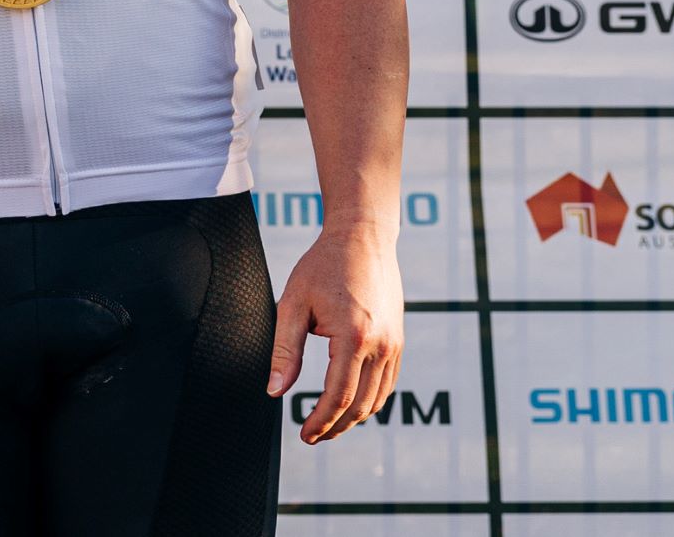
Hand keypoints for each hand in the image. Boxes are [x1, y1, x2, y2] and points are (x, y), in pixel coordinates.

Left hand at [268, 220, 403, 442]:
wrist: (363, 237)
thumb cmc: (323, 265)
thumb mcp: (293, 303)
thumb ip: (285, 350)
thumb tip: (275, 392)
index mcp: (354, 336)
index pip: (338, 396)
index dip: (320, 421)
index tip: (304, 435)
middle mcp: (381, 345)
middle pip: (361, 405)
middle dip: (335, 427)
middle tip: (311, 436)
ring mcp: (395, 344)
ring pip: (377, 399)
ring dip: (353, 418)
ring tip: (327, 425)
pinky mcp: (398, 340)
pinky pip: (388, 383)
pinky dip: (370, 401)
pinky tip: (350, 404)